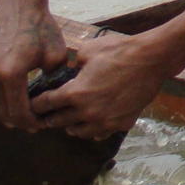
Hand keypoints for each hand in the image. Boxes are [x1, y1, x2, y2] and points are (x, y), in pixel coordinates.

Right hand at [0, 0, 69, 129]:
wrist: (20, 2)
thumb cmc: (42, 27)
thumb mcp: (56, 55)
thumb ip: (52, 81)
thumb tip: (49, 101)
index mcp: (11, 73)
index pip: (17, 110)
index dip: (29, 122)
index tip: (38, 125)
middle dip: (14, 121)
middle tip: (27, 123)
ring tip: (8, 118)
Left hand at [29, 30, 166, 139]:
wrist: (152, 59)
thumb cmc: (120, 51)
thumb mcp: (88, 50)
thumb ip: (73, 63)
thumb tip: (70, 69)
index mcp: (75, 93)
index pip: (45, 105)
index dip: (36, 105)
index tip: (32, 105)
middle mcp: (87, 112)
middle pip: (58, 122)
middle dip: (50, 118)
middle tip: (46, 116)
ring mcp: (105, 121)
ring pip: (78, 132)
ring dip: (71, 126)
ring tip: (69, 122)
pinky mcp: (121, 123)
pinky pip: (101, 133)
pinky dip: (94, 130)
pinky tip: (94, 123)